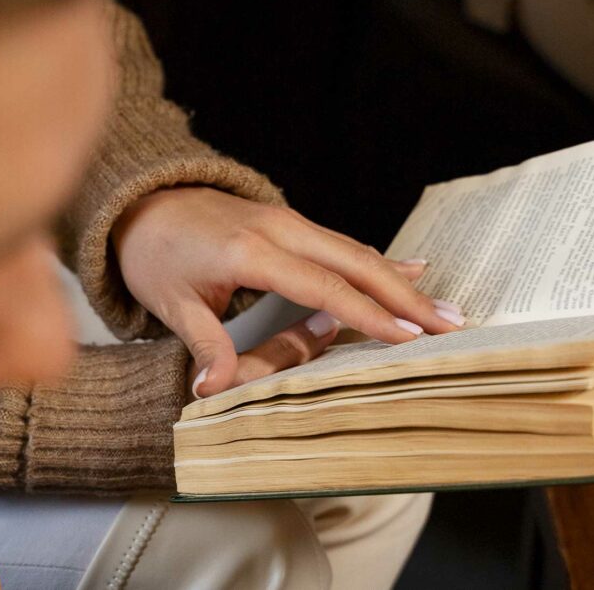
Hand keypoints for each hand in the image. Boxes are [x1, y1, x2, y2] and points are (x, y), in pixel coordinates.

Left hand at [113, 187, 466, 395]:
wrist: (143, 203)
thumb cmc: (155, 254)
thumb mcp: (171, 303)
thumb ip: (203, 344)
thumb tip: (211, 391)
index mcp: (253, 252)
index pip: (324, 287)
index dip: (369, 314)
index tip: (408, 335)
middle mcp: (280, 229)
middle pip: (356, 264)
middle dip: (406, 296)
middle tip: (450, 323)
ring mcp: (288, 221)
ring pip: (357, 252)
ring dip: (401, 281)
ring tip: (442, 308)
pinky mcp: (290, 224)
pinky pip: (343, 244)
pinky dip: (379, 260)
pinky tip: (411, 268)